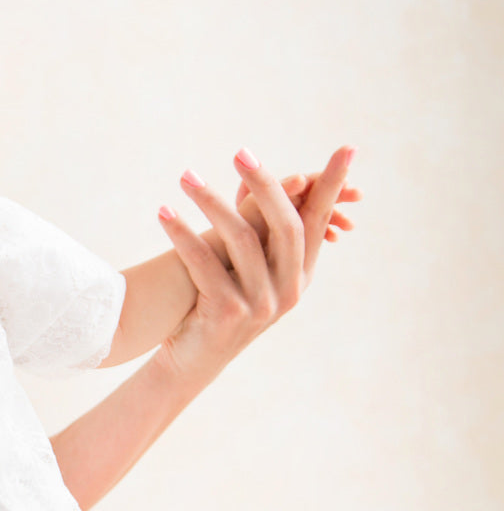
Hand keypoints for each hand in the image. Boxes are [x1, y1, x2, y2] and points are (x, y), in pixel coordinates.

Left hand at [156, 145, 356, 383]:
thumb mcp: (241, 267)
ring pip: (241, 238)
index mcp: (299, 275)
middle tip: (240, 153)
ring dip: (211, 201)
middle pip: (284, 224)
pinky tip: (163, 212)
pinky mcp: (227, 313)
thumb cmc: (214, 304)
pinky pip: (203, 262)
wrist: (190, 361)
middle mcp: (288, 290)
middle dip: (265, 184)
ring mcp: (260, 304)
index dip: (332, 186)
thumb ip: (253, 228)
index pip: (318, 221)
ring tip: (186, 177)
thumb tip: (253, 176)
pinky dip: (182, 233)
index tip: (347, 149)